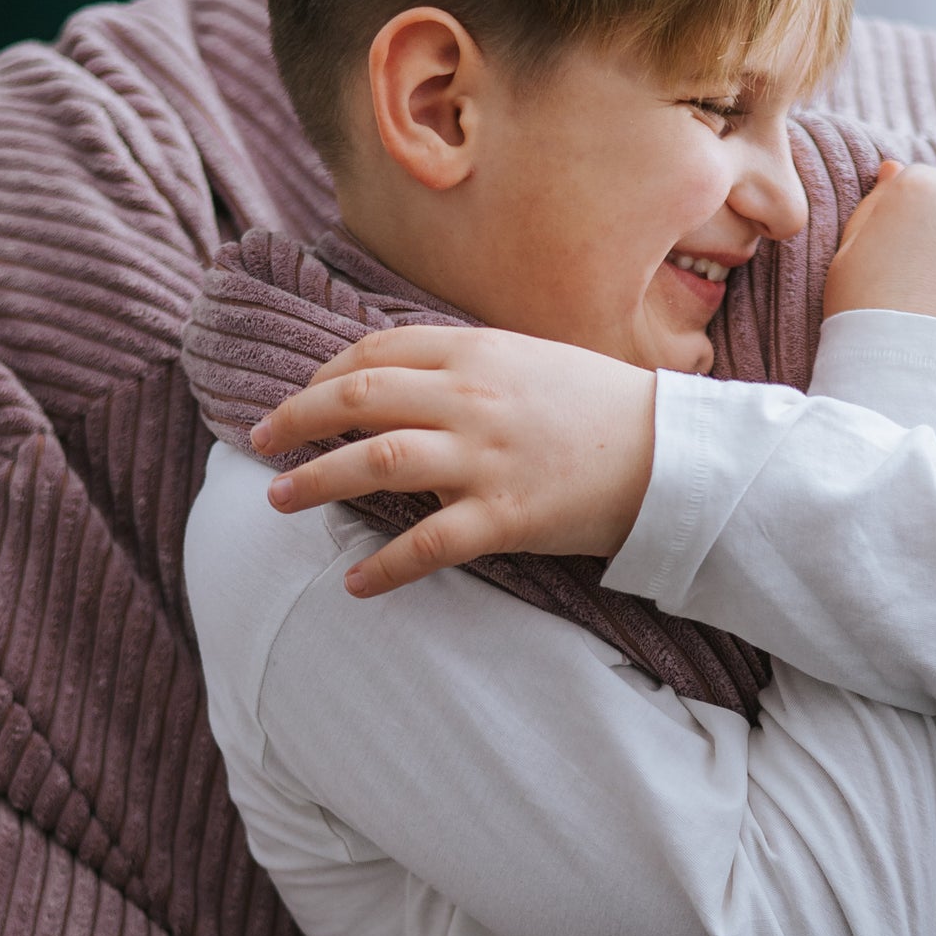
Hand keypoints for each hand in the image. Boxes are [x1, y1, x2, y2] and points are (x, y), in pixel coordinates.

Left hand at [247, 322, 658, 598]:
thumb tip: (401, 380)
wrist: (674, 456)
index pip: (377, 353)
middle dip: (298, 418)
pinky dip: (384, 567)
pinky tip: (355, 583)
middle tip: (261, 442)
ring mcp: (487, 457)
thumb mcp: (532, 362)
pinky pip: (428, 544)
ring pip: (377, 461)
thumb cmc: (604, 409)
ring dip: (319, 480)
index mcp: (478, 352)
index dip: (324, 374)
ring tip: (281, 500)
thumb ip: (468, 367)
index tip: (299, 397)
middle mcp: (474, 398)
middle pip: (359, 398)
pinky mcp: (506, 516)